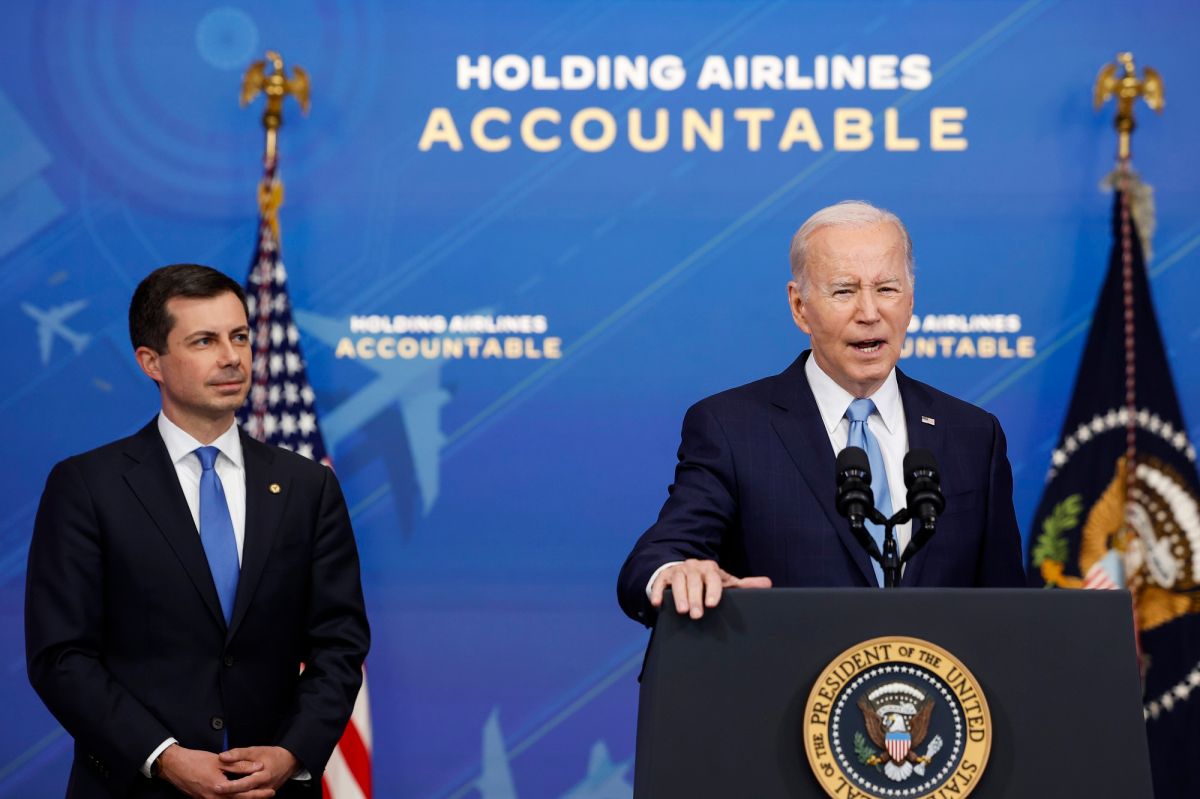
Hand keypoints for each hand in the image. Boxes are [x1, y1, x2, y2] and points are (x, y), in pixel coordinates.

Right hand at [157, 744, 272, 798]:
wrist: (175, 766)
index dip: (258, 793)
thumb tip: (258, 767)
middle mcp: (213, 798)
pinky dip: (231, 798)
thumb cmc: (196, 761)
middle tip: (269, 794)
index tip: (270, 791)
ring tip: (256, 795)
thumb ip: (240, 765)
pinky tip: (238, 794)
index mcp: (219, 788)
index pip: (243, 793)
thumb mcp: (220, 761)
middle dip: (253, 798)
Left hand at [216, 746, 300, 793]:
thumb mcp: (255, 751)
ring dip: (234, 797)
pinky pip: (251, 798)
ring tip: (219, 796)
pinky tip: (230, 795)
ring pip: (248, 798)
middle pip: (245, 795)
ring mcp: (264, 793)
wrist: (288, 762)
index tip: (217, 786)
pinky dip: (241, 797)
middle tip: (215, 791)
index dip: (230, 786)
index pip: (244, 784)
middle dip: (229, 794)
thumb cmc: (271, 755)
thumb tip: (222, 756)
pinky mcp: (263, 795)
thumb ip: (239, 754)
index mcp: (263, 776)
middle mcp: (264, 788)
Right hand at [649, 559, 770, 618]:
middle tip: (697, 615)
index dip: (713, 590)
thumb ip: (744, 585)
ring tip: (682, 611)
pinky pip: (659, 583)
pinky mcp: (663, 577)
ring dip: (679, 596)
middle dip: (695, 598)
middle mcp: (693, 567)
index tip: (713, 604)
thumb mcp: (724, 582)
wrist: (683, 570)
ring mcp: (677, 571)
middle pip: (694, 581)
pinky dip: (657, 593)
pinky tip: (657, 604)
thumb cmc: (707, 581)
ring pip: (677, 582)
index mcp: (710, 569)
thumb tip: (768, 584)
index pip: (713, 578)